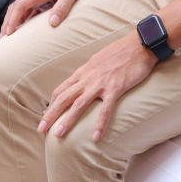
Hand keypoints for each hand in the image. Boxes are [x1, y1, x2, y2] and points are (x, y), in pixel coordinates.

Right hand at [0, 0, 96, 37]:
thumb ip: (62, 7)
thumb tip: (52, 23)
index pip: (21, 5)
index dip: (13, 19)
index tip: (9, 32)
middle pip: (16, 8)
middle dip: (8, 22)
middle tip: (2, 38)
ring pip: (21, 10)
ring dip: (13, 23)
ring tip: (8, 37)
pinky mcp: (43, 2)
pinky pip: (30, 12)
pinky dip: (23, 22)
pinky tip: (22, 32)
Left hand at [38, 32, 157, 141]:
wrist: (140, 44)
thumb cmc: (122, 52)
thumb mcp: (99, 60)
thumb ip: (90, 73)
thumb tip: (85, 81)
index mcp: (83, 72)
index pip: (62, 90)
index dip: (52, 104)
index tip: (45, 116)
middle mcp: (88, 78)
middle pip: (64, 98)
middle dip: (51, 114)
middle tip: (40, 129)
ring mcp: (101, 83)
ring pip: (78, 104)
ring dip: (67, 120)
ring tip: (58, 135)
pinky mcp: (116, 88)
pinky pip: (106, 109)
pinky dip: (99, 124)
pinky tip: (95, 137)